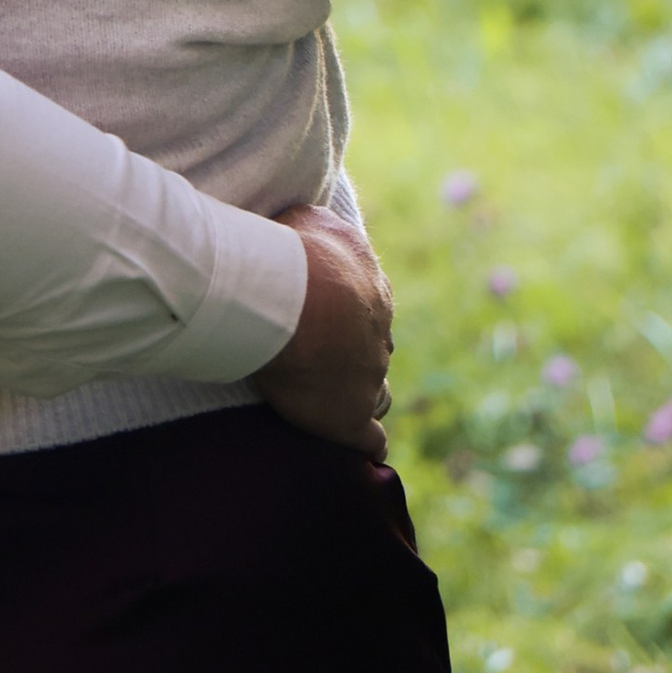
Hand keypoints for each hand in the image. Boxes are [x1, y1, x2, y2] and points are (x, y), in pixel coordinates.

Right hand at [251, 203, 392, 457]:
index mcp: (371, 289)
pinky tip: (360, 453)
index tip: (327, 320)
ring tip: (339, 403)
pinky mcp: (352, 419)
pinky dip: (367, 443)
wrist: (292, 300)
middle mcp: (379, 334)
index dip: (349, 315)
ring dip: (365, 396)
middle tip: (327, 359)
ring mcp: (371, 378)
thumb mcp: (307, 220)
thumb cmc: (292, 254)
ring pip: (380, 393)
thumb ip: (317, 227)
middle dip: (359, 355)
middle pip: (377, 349)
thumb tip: (310, 227)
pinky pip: (371, 440)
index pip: (370, 306)